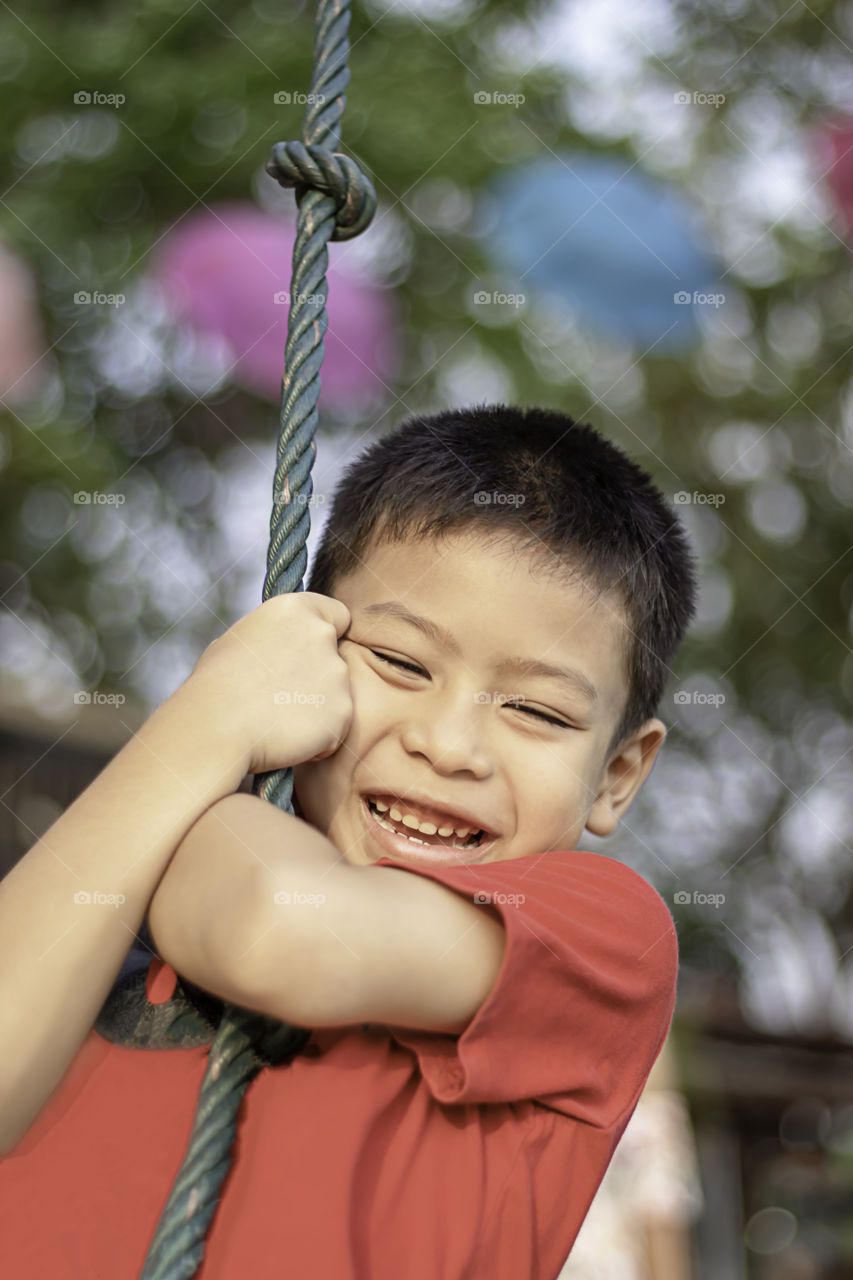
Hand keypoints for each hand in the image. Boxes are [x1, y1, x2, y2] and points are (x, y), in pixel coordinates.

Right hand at [179, 592, 352, 777]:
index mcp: (293, 610)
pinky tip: (285, 737)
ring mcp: (336, 673)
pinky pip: (336, 726)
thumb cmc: (216, 686)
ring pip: (337, 694)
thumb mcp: (237, 641)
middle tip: (282, 696)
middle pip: (337, 657)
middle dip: (319, 676)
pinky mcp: (342, 710)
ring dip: (317, 707)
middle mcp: (321, 634)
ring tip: (277, 719)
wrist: (217, 728)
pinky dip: (318, 736)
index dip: (330, 634)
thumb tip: (276, 644)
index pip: (338, 615)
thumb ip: (272, 638)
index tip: (312, 654)